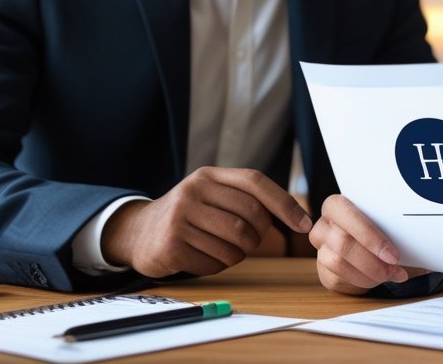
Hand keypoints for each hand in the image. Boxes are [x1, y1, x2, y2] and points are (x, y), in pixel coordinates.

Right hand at [101, 167, 310, 277]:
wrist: (138, 232)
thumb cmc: (188, 216)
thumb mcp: (210, 195)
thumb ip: (245, 198)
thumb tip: (297, 218)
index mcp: (208, 176)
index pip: (255, 182)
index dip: (284, 203)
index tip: (304, 224)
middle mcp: (193, 191)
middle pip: (250, 218)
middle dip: (258, 236)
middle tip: (247, 242)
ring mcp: (180, 217)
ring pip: (235, 244)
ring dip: (236, 254)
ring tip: (220, 249)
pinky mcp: (171, 244)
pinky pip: (214, 263)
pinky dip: (216, 266)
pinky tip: (202, 257)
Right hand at [310, 194, 426, 293]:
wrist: (374, 248)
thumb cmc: (383, 231)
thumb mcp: (388, 222)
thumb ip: (394, 224)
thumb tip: (422, 235)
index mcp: (336, 206)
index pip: (345, 215)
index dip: (370, 237)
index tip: (393, 256)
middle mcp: (324, 226)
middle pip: (343, 244)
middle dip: (374, 263)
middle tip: (397, 270)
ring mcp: (320, 249)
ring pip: (339, 264)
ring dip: (370, 274)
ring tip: (390, 275)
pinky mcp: (324, 271)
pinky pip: (338, 281)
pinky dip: (362, 283)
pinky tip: (376, 279)